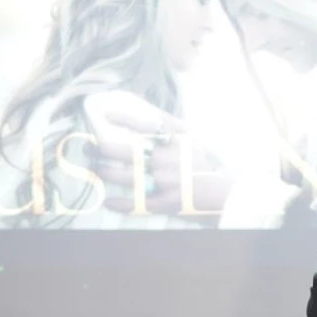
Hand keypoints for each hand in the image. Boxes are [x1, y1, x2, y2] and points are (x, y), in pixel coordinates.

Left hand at [93, 108, 232, 215]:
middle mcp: (166, 159)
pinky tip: (108, 201)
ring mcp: (164, 182)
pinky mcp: (165, 203)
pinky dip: (119, 203)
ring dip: (105, 173)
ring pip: (124, 177)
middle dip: (101, 149)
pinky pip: (135, 203)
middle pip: (125, 151)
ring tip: (96, 170)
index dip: (122, 118)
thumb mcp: (194, 138)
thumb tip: (147, 113)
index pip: (144, 125)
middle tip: (89, 148)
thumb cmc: (210, 164)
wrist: (227, 193)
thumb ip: (171, 125)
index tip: (106, 115)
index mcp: (176, 141)